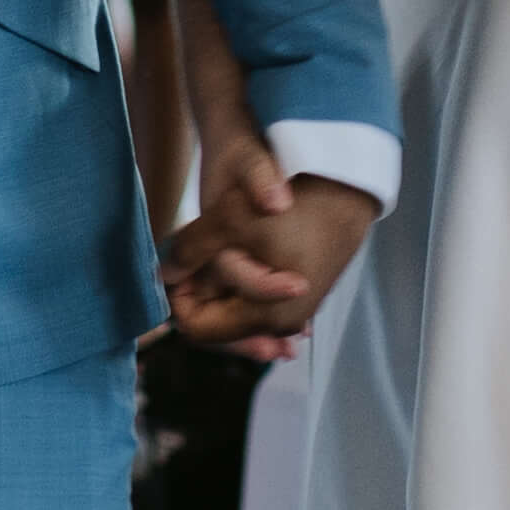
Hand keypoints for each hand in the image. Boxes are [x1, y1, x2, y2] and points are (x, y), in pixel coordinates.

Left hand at [157, 141, 375, 347]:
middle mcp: (284, 324)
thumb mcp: (227, 219)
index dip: (179, 295)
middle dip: (202, 286)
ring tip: (223, 242)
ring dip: (222, 279)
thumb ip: (188, 252)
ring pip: (238, 304)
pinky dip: (243, 276)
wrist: (347, 182)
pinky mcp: (306, 289)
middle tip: (198, 249)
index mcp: (266, 318)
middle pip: (219, 320)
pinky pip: (261, 294)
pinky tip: (239, 249)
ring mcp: (298, 309)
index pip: (196, 328)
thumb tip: (162, 274)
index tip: (179, 260)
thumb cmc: (291, 201)